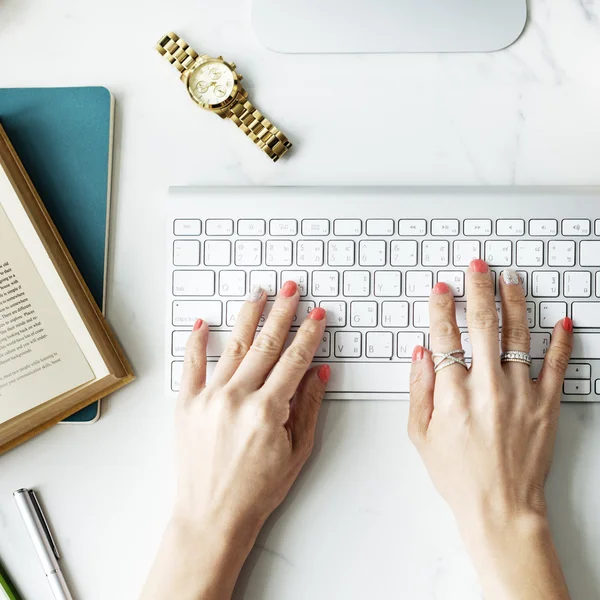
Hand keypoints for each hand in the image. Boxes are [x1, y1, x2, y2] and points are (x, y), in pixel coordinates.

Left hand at [140, 281, 329, 599]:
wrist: (212, 516)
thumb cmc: (257, 490)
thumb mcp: (297, 452)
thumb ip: (309, 407)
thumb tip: (320, 370)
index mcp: (267, 410)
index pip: (294, 360)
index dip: (308, 334)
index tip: (317, 314)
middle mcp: (236, 398)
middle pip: (266, 344)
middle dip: (282, 312)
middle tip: (291, 289)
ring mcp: (208, 399)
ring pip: (234, 347)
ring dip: (248, 317)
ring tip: (259, 294)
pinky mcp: (186, 405)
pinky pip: (191, 365)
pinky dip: (197, 341)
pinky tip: (204, 322)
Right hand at [409, 260, 572, 599]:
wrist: (500, 507)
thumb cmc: (459, 475)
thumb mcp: (420, 434)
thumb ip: (418, 388)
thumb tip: (420, 353)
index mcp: (452, 391)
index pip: (444, 334)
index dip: (440, 305)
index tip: (440, 288)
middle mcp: (487, 384)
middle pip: (482, 322)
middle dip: (477, 288)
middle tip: (477, 266)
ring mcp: (520, 392)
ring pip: (518, 334)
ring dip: (513, 301)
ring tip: (510, 279)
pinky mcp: (546, 404)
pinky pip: (556, 365)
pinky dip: (560, 341)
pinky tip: (561, 321)